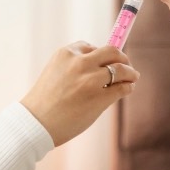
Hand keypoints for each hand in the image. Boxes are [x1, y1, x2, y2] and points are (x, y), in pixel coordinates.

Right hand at [21, 43, 136, 146]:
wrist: (36, 123)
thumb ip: (74, 66)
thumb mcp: (55, 73)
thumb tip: (100, 65)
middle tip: (127, 64)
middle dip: (122, 57)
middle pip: (112, 52)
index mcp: (66, 54)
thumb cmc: (44, 102)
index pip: (91, 46)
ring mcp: (91, 80)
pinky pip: (122, 87)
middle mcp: (79, 63)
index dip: (101, 53)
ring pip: (121, 69)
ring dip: (130, 72)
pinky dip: (128, 87)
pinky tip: (128, 89)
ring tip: (133, 77)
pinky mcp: (100, 98)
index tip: (106, 59)